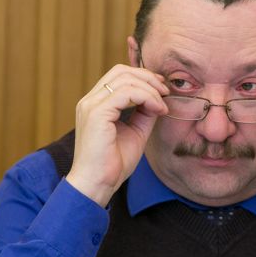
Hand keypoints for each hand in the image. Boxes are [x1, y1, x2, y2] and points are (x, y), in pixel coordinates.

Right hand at [66, 65, 168, 206]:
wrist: (97, 185)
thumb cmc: (113, 164)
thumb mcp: (135, 132)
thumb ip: (144, 113)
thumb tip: (158, 99)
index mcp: (96, 104)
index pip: (118, 76)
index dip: (143, 77)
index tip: (162, 90)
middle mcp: (90, 101)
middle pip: (121, 71)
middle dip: (148, 77)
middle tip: (166, 91)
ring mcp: (91, 105)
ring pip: (125, 78)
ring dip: (150, 88)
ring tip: (162, 105)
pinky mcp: (97, 113)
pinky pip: (126, 93)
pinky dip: (146, 97)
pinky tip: (157, 109)